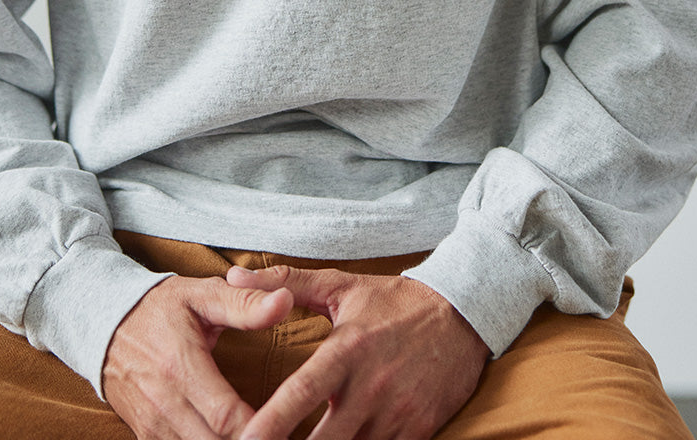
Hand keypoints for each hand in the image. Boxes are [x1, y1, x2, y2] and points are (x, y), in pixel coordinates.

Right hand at [101, 274, 293, 439]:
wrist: (104, 324)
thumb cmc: (161, 307)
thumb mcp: (202, 294)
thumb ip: (245, 302)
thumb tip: (285, 300)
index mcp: (181, 367)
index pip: (226, 417)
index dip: (259, 427)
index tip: (285, 420)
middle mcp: (164, 404)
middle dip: (250, 439)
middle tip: (281, 431)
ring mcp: (152, 424)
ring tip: (262, 433)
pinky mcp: (146, 435)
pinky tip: (234, 436)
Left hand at [225, 264, 489, 439]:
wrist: (463, 312)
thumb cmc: (393, 301)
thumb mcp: (341, 286)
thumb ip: (286, 283)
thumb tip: (233, 273)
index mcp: (347, 349)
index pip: (300, 394)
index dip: (267, 426)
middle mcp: (371, 386)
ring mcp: (397, 414)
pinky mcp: (419, 431)